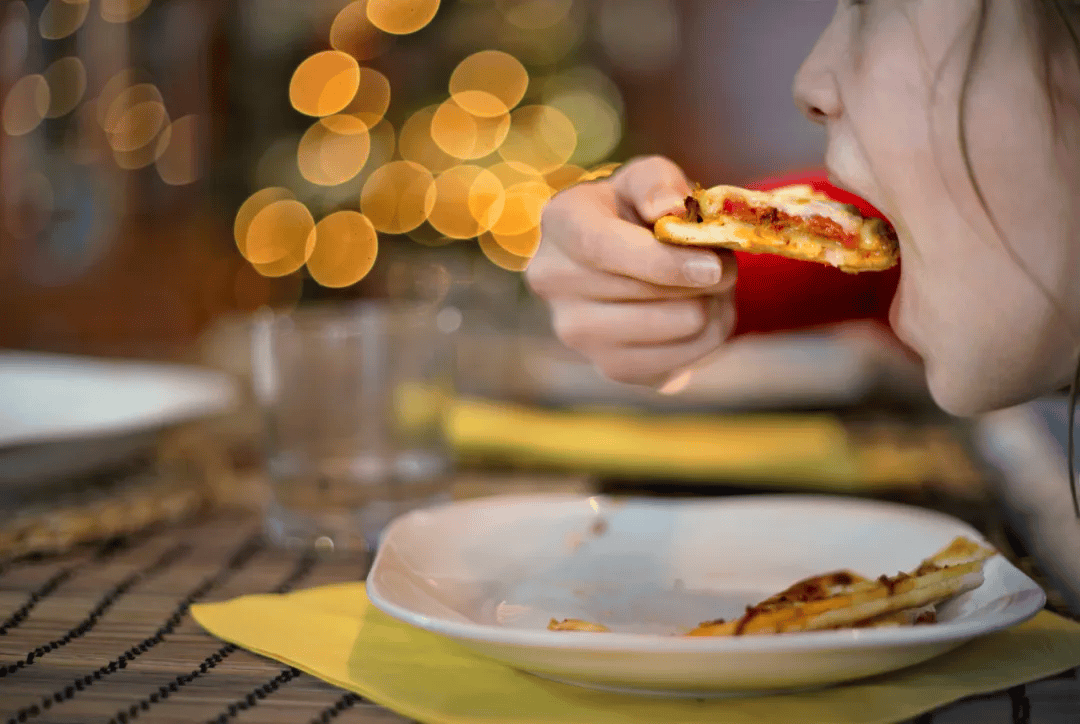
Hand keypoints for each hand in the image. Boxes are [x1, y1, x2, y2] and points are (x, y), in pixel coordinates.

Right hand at [526, 156, 737, 387]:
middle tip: (726, 263)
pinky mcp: (610, 368)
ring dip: (713, 305)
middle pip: (645, 293)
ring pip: (674, 328)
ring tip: (711, 286)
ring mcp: (577, 333)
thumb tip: (668, 209)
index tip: (715, 267)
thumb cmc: (639, 211)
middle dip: (704, 278)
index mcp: (560, 223)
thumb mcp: (648, 179)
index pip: (602, 248)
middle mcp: (553, 282)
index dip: (662, 261)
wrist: (626, 261)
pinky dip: (708, 338)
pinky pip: (682, 361)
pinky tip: (700, 314)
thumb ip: (658, 183)